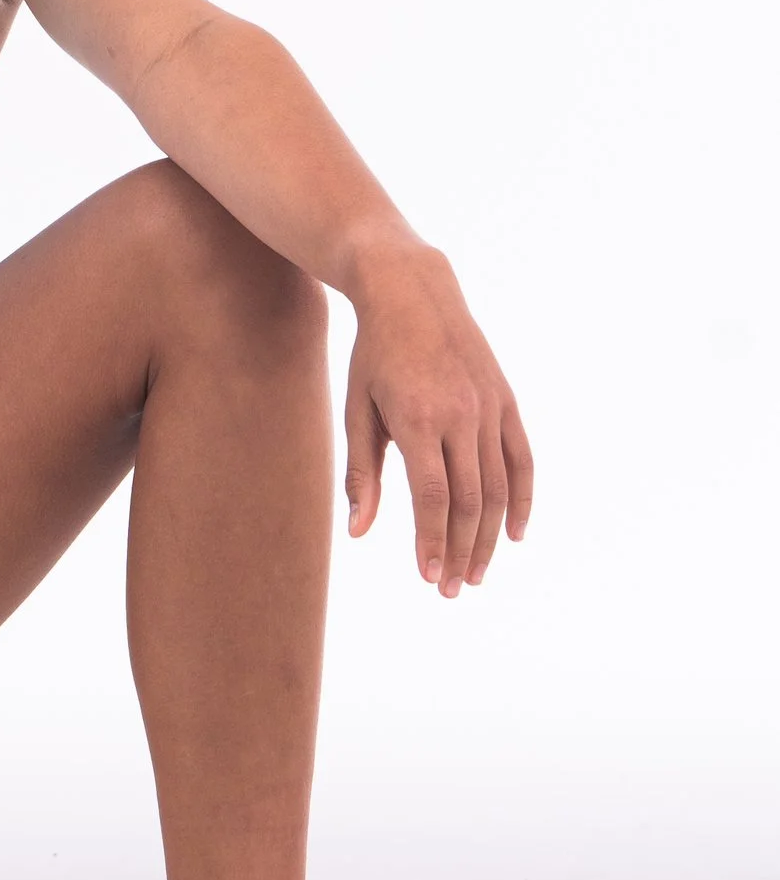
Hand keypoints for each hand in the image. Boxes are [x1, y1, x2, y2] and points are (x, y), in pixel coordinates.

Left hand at [342, 241, 533, 596]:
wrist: (412, 290)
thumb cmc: (374, 354)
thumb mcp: (357, 407)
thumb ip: (362, 472)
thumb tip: (359, 533)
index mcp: (418, 418)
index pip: (432, 497)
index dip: (432, 542)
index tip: (428, 578)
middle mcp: (460, 414)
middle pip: (469, 501)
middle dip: (459, 551)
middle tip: (449, 588)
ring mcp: (489, 406)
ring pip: (498, 487)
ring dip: (488, 536)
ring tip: (474, 573)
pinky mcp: (506, 400)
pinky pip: (522, 458)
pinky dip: (523, 499)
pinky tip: (513, 534)